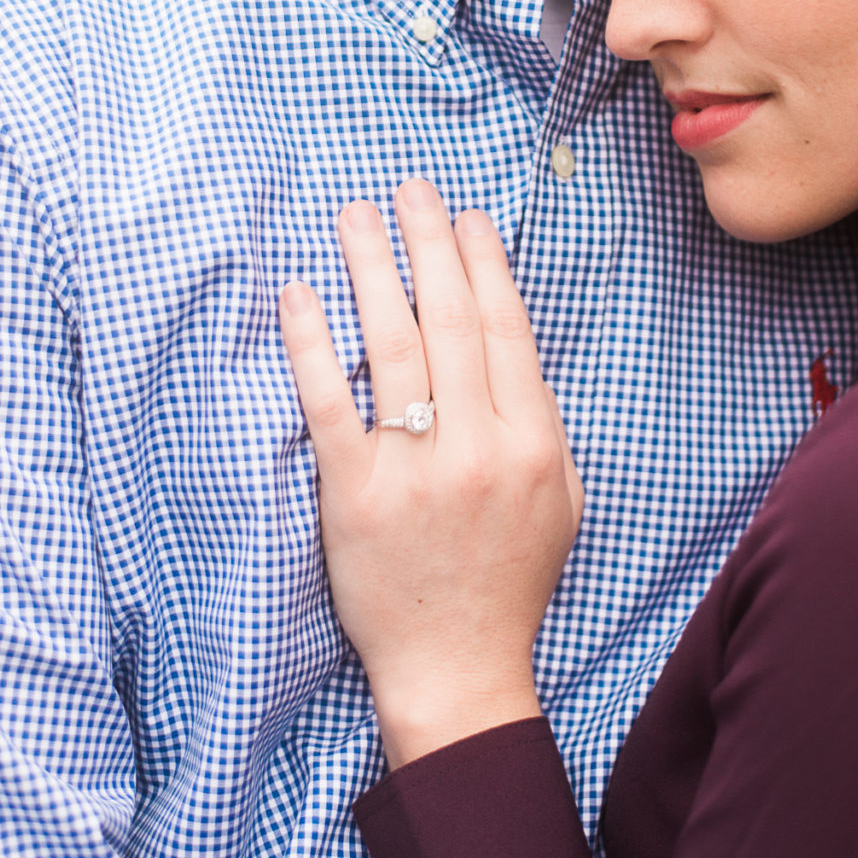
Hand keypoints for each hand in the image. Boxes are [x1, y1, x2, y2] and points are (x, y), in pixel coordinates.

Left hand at [280, 179, 584, 767]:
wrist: (458, 668)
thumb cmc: (505, 584)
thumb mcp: (558, 503)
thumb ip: (541, 427)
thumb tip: (514, 351)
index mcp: (532, 444)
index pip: (504, 332)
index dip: (483, 266)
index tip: (465, 217)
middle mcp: (479, 448)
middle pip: (450, 322)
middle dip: (428, 245)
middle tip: (407, 189)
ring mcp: (416, 469)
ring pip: (392, 347)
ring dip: (372, 271)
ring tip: (354, 218)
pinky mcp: (354, 492)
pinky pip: (329, 402)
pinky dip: (314, 343)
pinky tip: (300, 295)